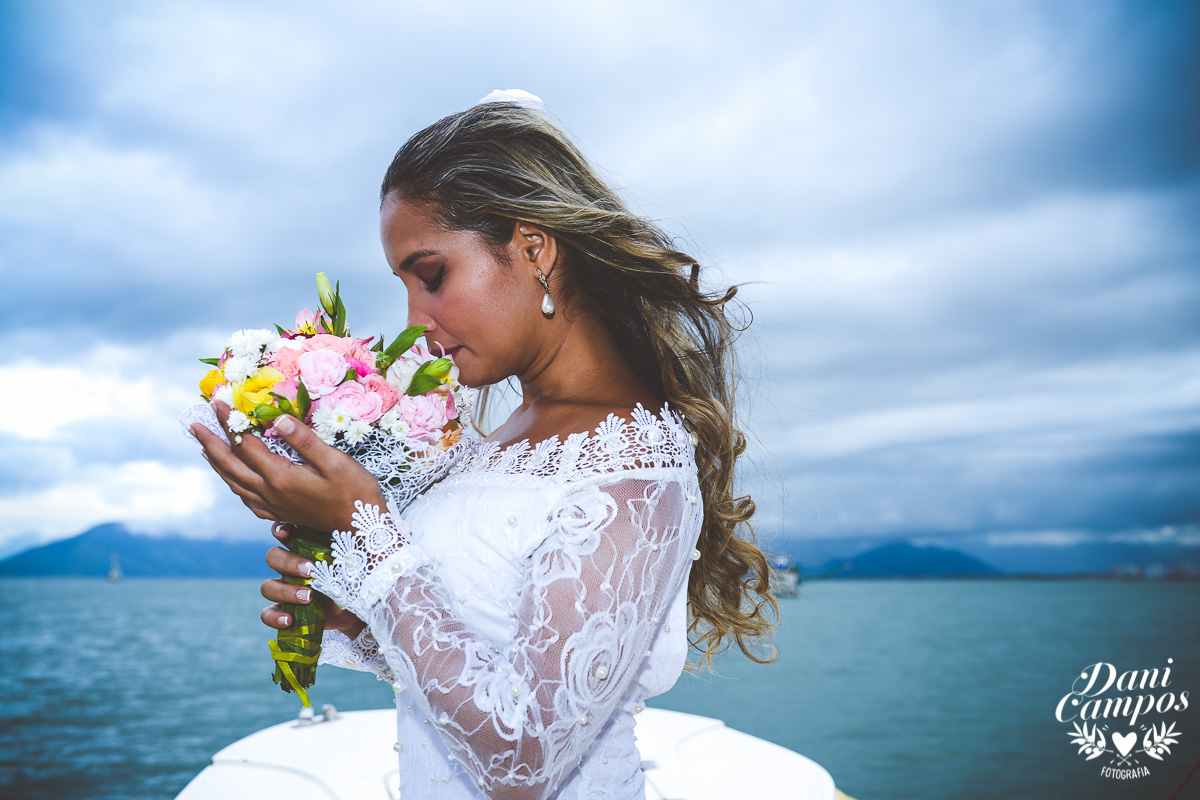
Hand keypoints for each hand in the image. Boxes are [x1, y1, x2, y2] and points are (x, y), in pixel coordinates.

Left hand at [191, 399, 386, 533]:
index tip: (219, 402)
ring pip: (234, 483)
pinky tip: (232, 478)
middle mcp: (271, 493)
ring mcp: (273, 505)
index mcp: (281, 477)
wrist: (363, 530)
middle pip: (231, 465)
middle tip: (193, 424)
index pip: (246, 444)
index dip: (231, 422)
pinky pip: (246, 497)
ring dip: (217, 463)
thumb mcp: (336, 461)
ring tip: (205, 447)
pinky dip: (233, 483)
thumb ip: (305, 441)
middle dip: (211, 443)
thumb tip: (279, 418)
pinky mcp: (279, 513)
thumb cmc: (355, 493)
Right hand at [260, 522, 366, 637]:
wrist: (362, 609)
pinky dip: (274, 617)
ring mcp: (287, 589)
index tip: (287, 533)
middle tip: (310, 572)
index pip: (285, 532)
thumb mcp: (356, 558)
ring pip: (268, 586)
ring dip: (285, 591)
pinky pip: (268, 613)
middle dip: (288, 563)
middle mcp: (293, 566)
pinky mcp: (287, 611)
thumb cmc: (359, 576)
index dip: (280, 529)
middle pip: (273, 557)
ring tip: (309, 598)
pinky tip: (289, 620)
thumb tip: (355, 527)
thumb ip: (350, 543)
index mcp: (307, 548)